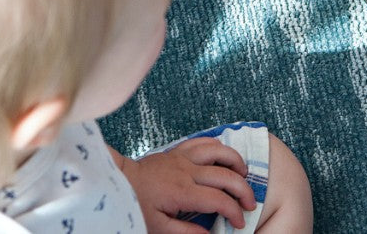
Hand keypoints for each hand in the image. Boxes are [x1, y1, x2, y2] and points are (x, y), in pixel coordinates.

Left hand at [116, 139, 255, 233]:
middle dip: (244, 190)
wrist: (117, 181)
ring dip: (236, 162)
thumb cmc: (135, 205)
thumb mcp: (157, 227)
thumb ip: (185, 233)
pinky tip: (224, 157)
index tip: (239, 223)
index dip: (234, 212)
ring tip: (243, 175)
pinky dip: (219, 147)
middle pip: (227, 176)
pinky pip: (204, 141)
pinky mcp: (178, 150)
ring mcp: (183, 158)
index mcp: (182, 192)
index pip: (219, 201)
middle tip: (250, 204)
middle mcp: (187, 171)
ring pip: (219, 151)